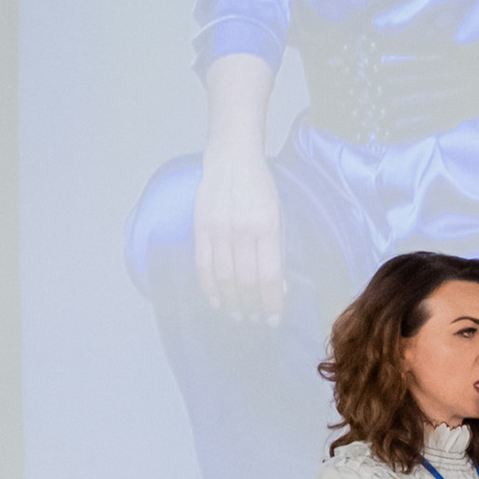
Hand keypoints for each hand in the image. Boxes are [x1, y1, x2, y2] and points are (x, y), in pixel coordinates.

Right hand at [194, 139, 285, 324]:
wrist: (232, 158)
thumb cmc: (261, 189)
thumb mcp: (278, 217)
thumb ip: (277, 252)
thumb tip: (279, 289)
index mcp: (266, 228)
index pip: (269, 276)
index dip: (271, 303)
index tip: (274, 320)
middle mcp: (241, 230)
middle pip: (246, 280)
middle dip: (252, 306)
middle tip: (254, 320)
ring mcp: (218, 228)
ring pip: (223, 276)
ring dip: (230, 301)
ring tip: (237, 315)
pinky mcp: (200, 226)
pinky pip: (202, 264)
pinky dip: (209, 287)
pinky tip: (216, 301)